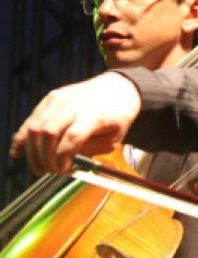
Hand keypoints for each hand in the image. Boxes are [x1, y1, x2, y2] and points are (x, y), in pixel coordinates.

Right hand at [9, 72, 141, 174]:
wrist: (119, 87)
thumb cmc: (118, 115)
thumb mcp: (115, 137)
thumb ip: (92, 150)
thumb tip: (66, 161)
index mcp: (96, 114)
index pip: (72, 137)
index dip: (63, 157)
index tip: (64, 170)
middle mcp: (75, 104)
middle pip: (49, 132)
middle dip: (45, 158)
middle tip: (50, 171)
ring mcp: (61, 98)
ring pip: (36, 126)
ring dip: (33, 151)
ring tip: (39, 167)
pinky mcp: (51, 97)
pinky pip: (32, 118)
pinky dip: (23, 137)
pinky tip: (18, 152)